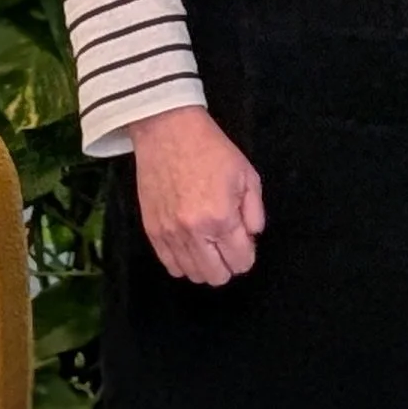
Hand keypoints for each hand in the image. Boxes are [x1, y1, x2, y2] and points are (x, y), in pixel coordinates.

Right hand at [130, 105, 265, 284]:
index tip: (244, 242)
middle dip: (228, 265)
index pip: (241, 262)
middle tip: (227, 245)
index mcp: (222, 218)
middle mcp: (194, 232)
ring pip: (192, 274)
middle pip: (216, 276)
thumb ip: (255, 212)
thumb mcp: (247, 175)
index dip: (247, 255)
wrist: (167, 131)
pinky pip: (169, 265)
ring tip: (208, 244)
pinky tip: (190, 246)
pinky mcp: (152, 230)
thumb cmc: (210, 149)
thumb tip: (253, 236)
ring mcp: (170, 234)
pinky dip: (183, 262)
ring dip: (205, 265)